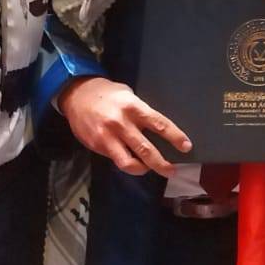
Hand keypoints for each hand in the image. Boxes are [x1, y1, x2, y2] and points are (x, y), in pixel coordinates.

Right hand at [57, 76, 190, 176]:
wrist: (77, 95)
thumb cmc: (108, 93)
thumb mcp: (129, 96)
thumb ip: (141, 113)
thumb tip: (158, 129)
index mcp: (134, 107)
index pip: (159, 124)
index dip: (175, 137)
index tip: (186, 147)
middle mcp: (122, 123)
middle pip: (146, 149)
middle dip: (161, 163)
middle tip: (173, 171)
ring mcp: (108, 137)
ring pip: (129, 162)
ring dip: (143, 169)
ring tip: (151, 171)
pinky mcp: (97, 146)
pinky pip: (116, 160)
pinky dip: (127, 164)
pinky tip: (133, 164)